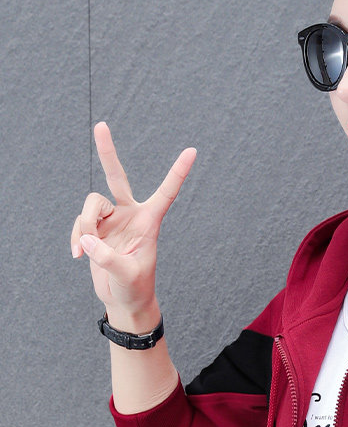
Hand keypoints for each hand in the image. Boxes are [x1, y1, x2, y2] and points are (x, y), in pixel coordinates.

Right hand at [71, 121, 195, 324]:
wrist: (123, 301)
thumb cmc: (134, 288)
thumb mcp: (126, 275)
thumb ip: (107, 257)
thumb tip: (86, 238)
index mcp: (149, 222)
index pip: (166, 193)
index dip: (177, 172)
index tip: (192, 150)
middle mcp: (130, 215)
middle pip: (117, 177)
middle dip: (108, 152)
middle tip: (101, 125)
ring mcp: (110, 220)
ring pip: (90, 205)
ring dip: (84, 226)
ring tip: (85, 251)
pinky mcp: (94, 229)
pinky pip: (79, 224)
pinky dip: (76, 238)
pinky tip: (78, 255)